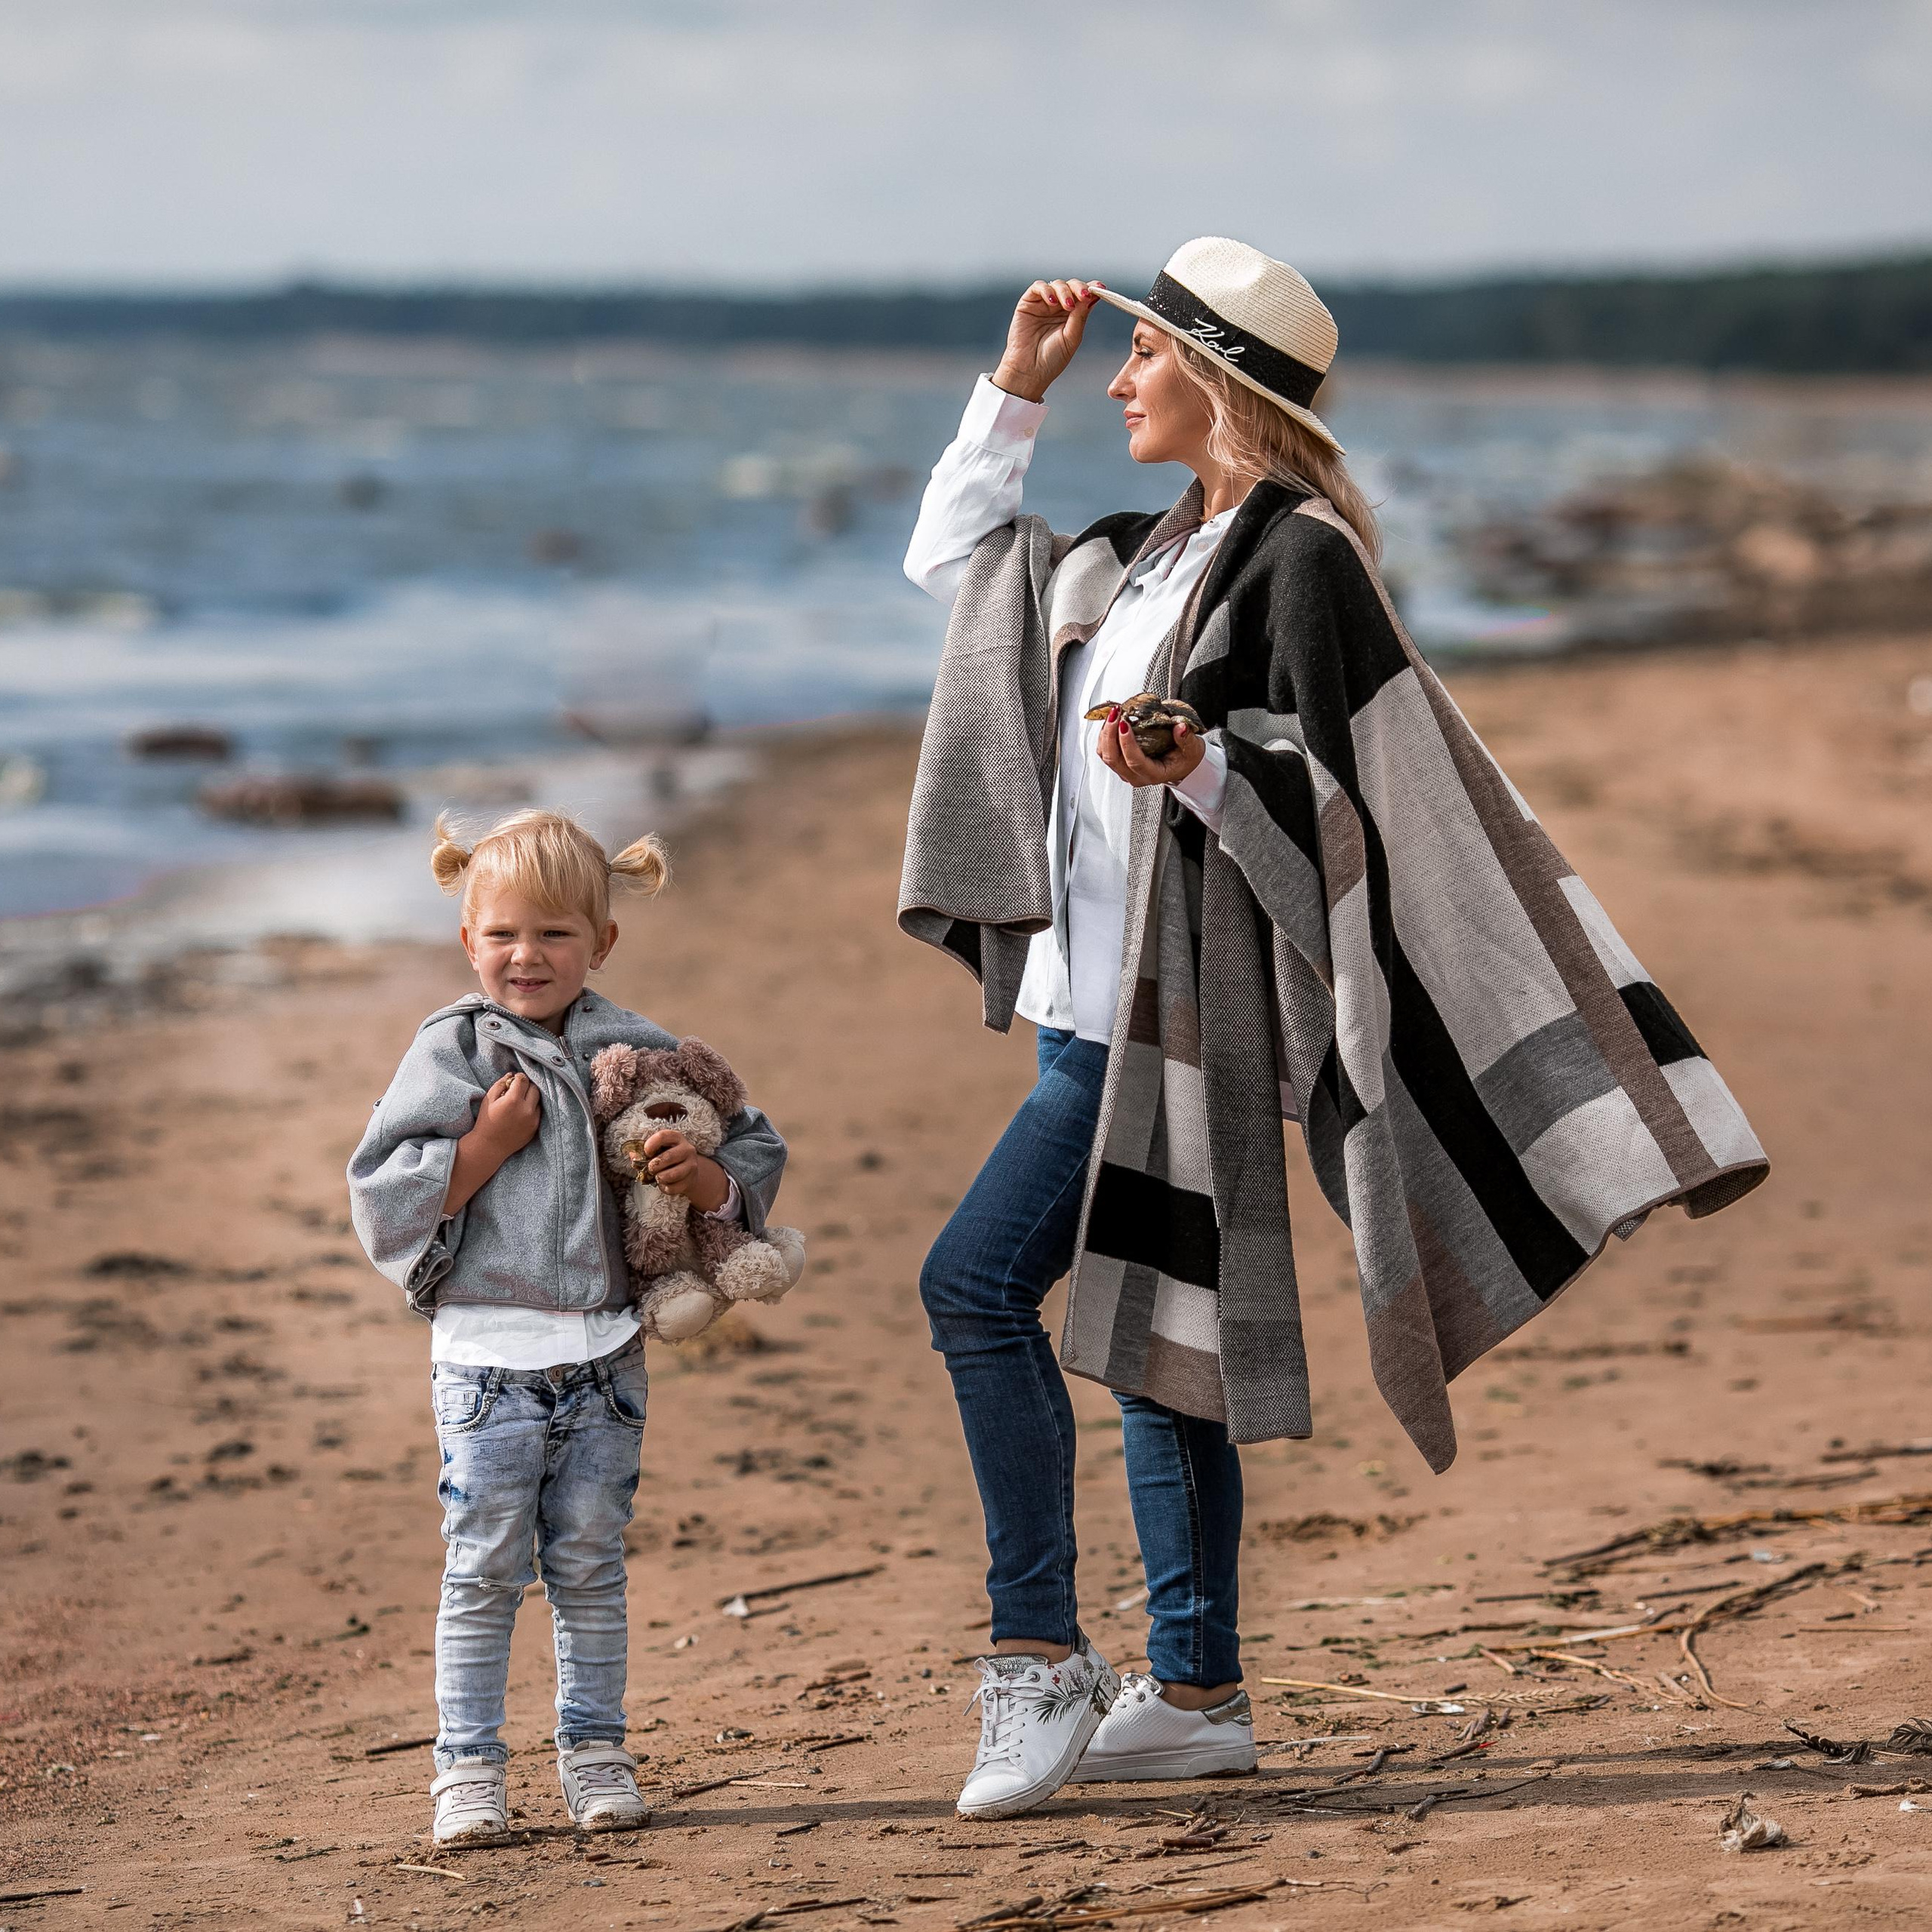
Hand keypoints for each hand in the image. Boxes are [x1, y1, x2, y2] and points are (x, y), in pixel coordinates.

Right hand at [442, 1071, 540, 1216]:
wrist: (489, 1146)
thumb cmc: (486, 1121)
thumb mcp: (489, 1099)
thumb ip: (501, 1084)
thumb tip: (512, 1074)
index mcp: (513, 1101)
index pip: (523, 1080)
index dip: (518, 1077)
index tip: (514, 1079)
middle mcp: (526, 1110)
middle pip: (534, 1088)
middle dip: (526, 1086)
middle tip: (517, 1089)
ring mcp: (533, 1119)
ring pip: (538, 1100)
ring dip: (530, 1097)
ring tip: (519, 1101)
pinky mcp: (535, 1127)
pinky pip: (538, 1112)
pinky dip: (531, 1108)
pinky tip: (521, 1112)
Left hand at [639, 1129, 729, 1212]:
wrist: (686, 1171)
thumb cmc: (667, 1158)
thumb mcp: (657, 1150)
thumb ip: (643, 1151)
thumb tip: (633, 1155)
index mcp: (676, 1137)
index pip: (663, 1136)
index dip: (650, 1144)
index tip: (646, 1152)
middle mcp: (687, 1149)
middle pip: (668, 1157)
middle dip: (654, 1165)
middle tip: (650, 1168)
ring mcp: (691, 1165)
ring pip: (673, 1174)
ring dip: (660, 1177)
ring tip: (657, 1177)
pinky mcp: (691, 1180)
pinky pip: (674, 1188)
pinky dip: (665, 1188)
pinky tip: (664, 1184)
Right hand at [992, 278, 1104, 403]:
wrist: (1029, 371)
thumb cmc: (1051, 359)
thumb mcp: (1072, 337)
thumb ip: (1080, 316)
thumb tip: (1093, 296)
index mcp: (1072, 315)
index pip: (1084, 296)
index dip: (1093, 288)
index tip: (1101, 287)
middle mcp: (1058, 307)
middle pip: (1072, 286)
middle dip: (1079, 288)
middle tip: (1084, 296)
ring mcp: (1043, 303)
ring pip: (1057, 284)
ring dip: (1064, 291)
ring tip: (1067, 306)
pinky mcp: (1028, 303)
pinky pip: (1038, 287)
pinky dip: (1046, 290)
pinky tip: (1051, 302)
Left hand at [1095, 708, 1205, 788]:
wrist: (1181, 765)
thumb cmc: (1185, 758)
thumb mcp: (1192, 749)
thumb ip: (1186, 739)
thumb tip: (1180, 727)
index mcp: (1153, 774)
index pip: (1135, 762)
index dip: (1127, 743)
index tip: (1124, 723)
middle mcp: (1136, 776)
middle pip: (1114, 759)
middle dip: (1110, 734)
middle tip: (1115, 713)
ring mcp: (1125, 771)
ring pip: (1105, 755)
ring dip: (1105, 733)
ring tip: (1113, 713)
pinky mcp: (1119, 763)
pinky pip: (1104, 750)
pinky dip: (1105, 734)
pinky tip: (1111, 720)